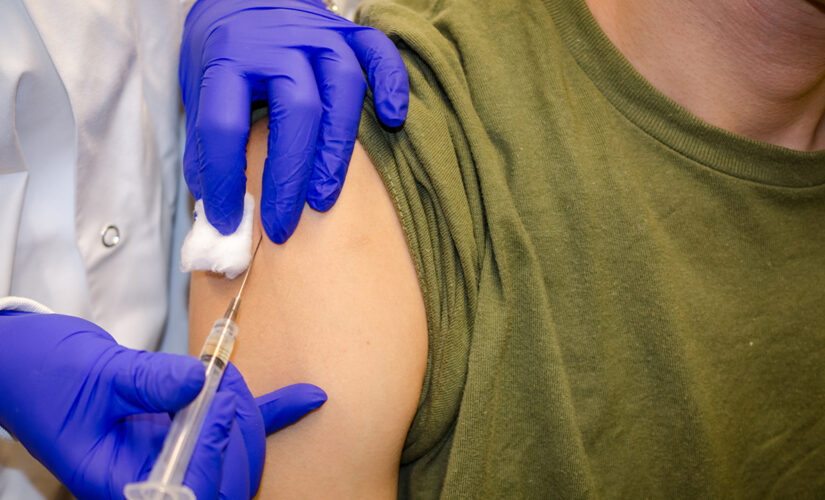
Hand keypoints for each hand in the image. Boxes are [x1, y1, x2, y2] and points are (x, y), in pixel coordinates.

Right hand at [0, 312, 325, 499]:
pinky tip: (310, 397)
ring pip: (236, 455)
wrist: (33, 365)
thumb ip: (149, 382)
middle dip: (236, 432)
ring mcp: (174, 457)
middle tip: (225, 385)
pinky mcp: (187, 429)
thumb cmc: (48, 375)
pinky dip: (276, 410)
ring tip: (227, 376)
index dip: (212, 448)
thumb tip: (201, 381)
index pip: (188, 488)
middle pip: (223, 479)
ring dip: (247, 415)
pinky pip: (237, 425)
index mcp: (121, 482)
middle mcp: (155, 478)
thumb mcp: (96, 377)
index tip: (218, 401)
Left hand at [180, 0, 408, 242]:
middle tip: (282, 226)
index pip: (223, 124)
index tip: (226, 220)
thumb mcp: (198, 88)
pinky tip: (394, 118)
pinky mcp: (349, 32)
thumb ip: (204, 143)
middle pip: (296, 112)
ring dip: (336, 150)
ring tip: (323, 198)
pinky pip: (380, 53)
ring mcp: (319, 34)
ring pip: (343, 90)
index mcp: (228, 56)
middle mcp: (278, 42)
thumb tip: (216, 208)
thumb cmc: (223, 50)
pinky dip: (392, 84)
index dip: (224, 178)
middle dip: (289, 177)